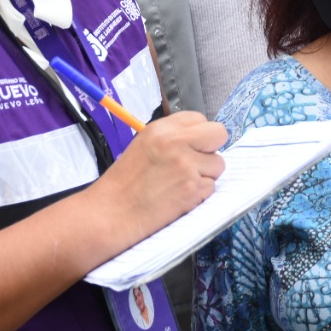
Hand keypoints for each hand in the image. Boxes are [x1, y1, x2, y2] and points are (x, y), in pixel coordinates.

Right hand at [91, 111, 226, 245]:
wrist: (112, 213)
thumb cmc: (125, 183)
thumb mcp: (144, 145)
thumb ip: (172, 138)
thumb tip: (200, 140)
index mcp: (161, 129)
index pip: (199, 118)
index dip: (198, 134)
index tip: (191, 147)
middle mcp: (175, 142)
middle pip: (218, 133)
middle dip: (212, 149)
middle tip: (198, 163)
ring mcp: (186, 165)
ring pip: (218, 164)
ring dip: (205, 175)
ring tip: (180, 184)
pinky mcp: (192, 188)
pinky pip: (212, 187)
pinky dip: (200, 194)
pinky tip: (179, 197)